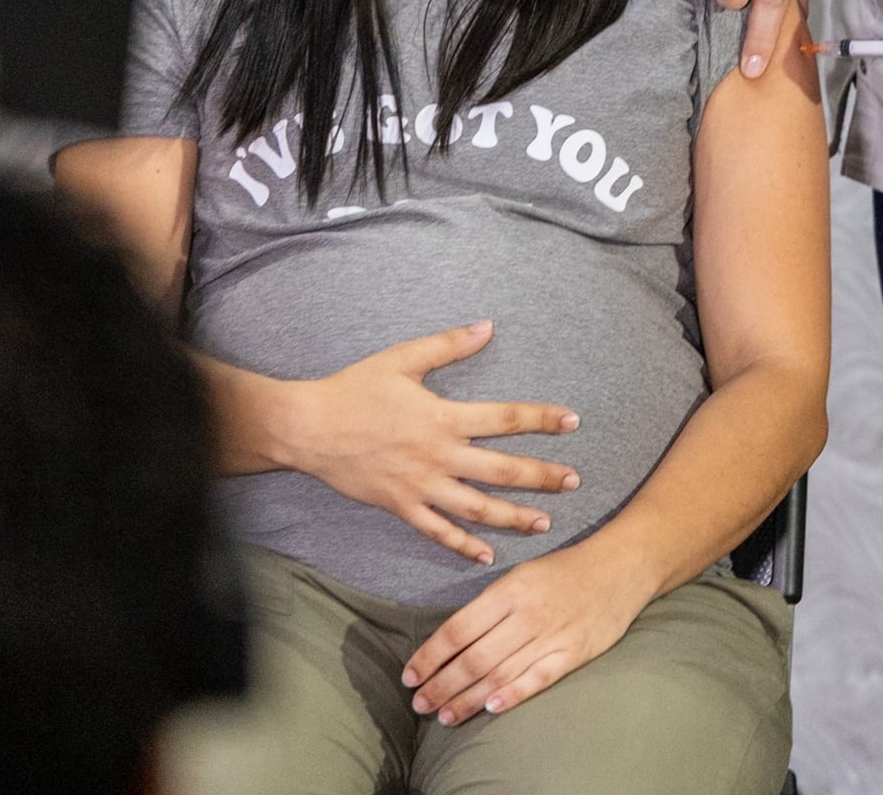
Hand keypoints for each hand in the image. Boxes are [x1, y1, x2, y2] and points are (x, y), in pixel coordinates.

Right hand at [268, 321, 580, 566]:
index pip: (505, 419)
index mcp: (443, 417)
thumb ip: (448, 345)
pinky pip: (437, 532)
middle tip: (574, 480)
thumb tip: (488, 327)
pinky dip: (463, 545)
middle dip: (541, 477)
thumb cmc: (354, 389)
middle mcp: (438, 456)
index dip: (542, 419)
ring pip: (476, 508)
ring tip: (545, 522)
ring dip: (513, 516)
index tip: (572, 421)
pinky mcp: (400, 507)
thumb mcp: (403, 359)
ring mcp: (420, 486)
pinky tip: (487, 554)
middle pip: (501, 470)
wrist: (308, 428)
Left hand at [402, 541, 655, 725]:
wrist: (621, 566)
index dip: (430, 656)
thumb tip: (451, 640)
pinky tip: (491, 709)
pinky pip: (538, 678)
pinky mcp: (574, 653)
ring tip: (444, 716)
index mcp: (509, 590)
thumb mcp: (521, 575)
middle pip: (474, 658)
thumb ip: (490, 606)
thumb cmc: (565, 570)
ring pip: (500, 674)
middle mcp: (527, 614)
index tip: (410, 675)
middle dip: (442, 685)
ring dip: (468, 699)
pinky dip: (513, 695)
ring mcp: (551, 635)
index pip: (458, 629)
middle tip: (420, 703)